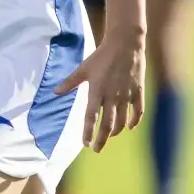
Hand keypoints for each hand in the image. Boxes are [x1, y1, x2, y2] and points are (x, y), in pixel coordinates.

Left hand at [54, 30, 144, 152]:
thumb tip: (55, 92)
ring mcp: (127, 95)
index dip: (88, 132)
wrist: (125, 43)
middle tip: (96, 149)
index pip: (91, 118)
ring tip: (108, 136)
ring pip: (122, 121)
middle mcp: (112, 96)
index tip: (86, 144)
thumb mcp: (83, 69)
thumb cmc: (101, 56)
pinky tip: (129, 127)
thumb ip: (70, 82)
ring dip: (115, 132)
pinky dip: (134, 121)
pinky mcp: (138, 91)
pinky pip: (138, 111)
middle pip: (107, 125)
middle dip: (101, 139)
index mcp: (97, 91)